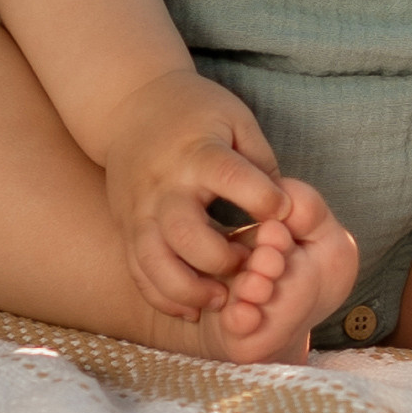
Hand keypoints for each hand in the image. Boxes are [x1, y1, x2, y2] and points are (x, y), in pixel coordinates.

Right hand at [99, 69, 291, 321]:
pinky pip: (138, 272)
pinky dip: (162, 297)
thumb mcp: (236, 119)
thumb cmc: (196, 111)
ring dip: (189, 290)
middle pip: (186, 233)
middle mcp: (165, 185)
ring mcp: (140, 210)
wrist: (131, 105)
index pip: (230, 178)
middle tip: (250, 264)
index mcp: (198, 152)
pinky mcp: (127, 227)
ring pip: (154, 262)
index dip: (263, 200)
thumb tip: (283, 210)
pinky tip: (192, 308)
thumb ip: (260, 163)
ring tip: (222, 299)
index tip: (283, 212)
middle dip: (222, 259)